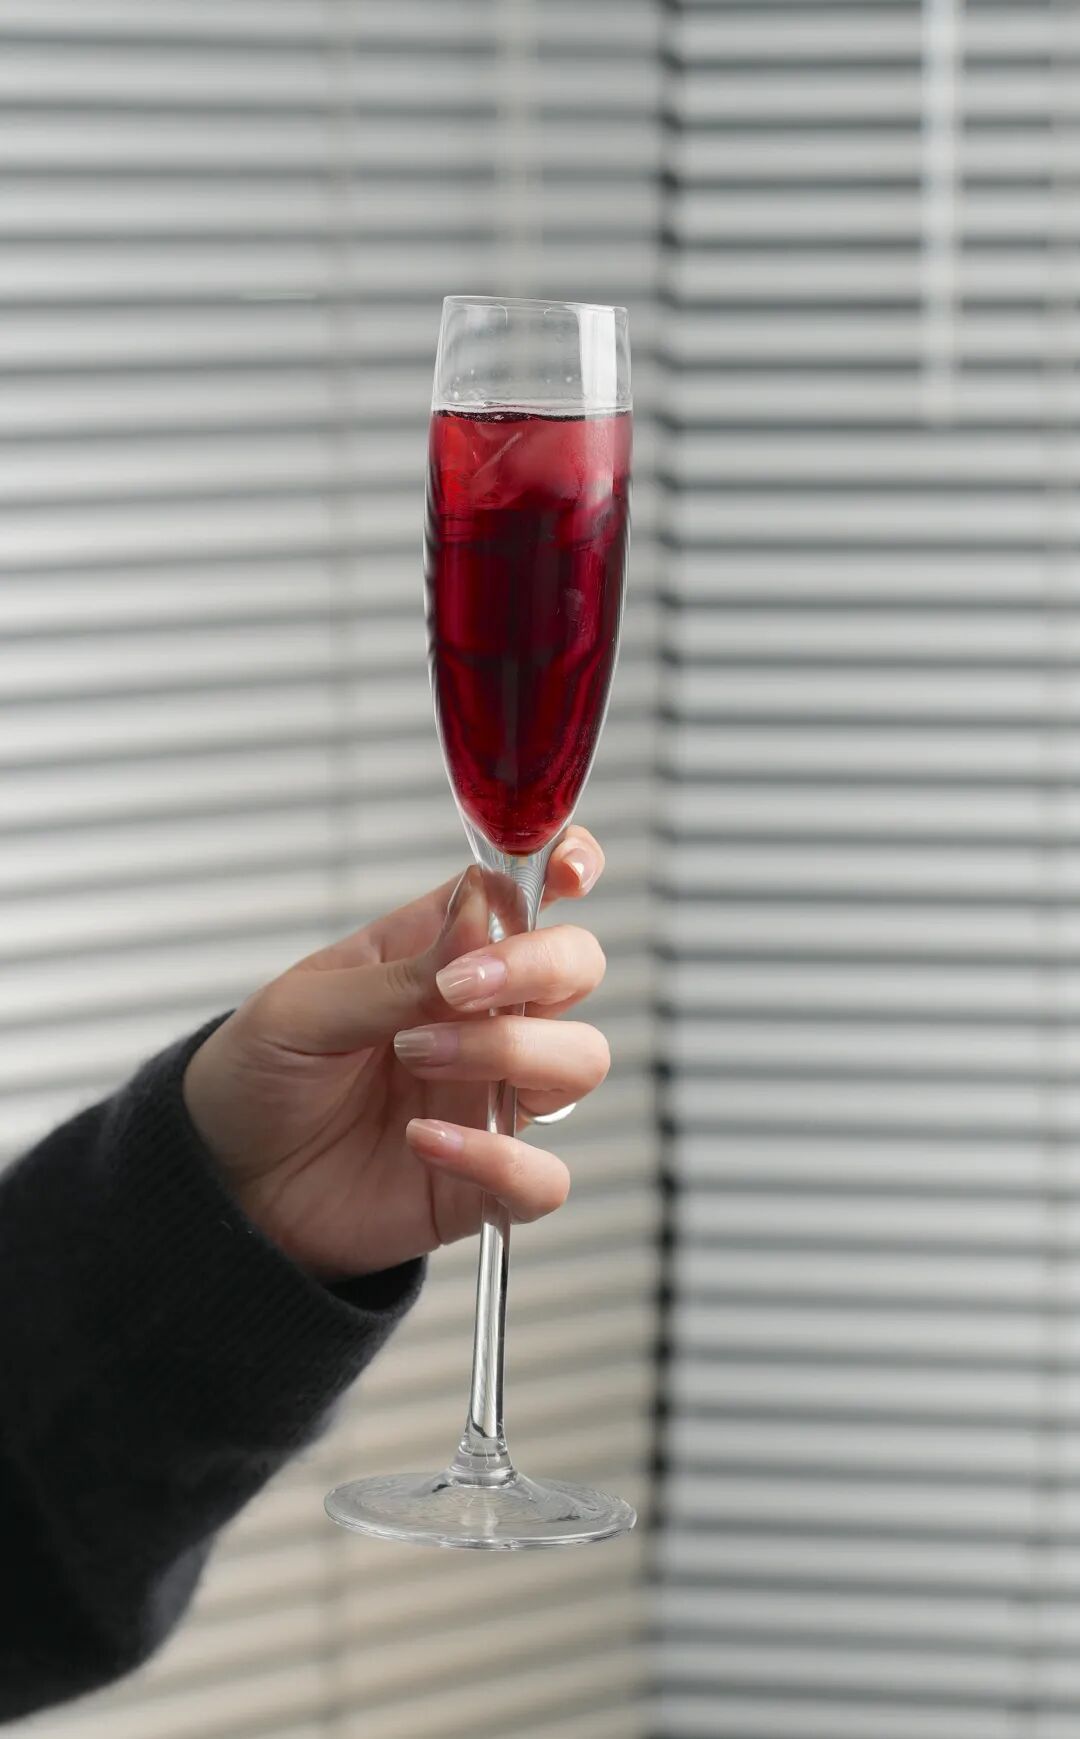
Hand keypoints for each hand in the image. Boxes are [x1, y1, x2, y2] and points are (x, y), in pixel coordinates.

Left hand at [183, 828, 609, 1281]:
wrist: (225, 1180)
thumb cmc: (261, 1073)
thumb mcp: (306, 1007)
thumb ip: (401, 972)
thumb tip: (485, 913)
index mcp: (442, 952)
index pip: (530, 892)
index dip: (567, 867)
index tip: (567, 874)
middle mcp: (484, 1018)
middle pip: (578, 967)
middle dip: (538, 966)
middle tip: (455, 989)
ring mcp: (491, 1097)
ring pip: (581, 1060)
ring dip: (509, 1050)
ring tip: (412, 1057)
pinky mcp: (485, 1180)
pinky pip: (544, 1176)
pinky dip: (498, 1160)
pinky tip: (425, 1144)